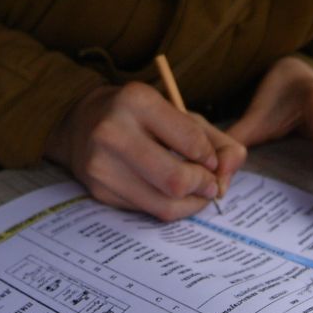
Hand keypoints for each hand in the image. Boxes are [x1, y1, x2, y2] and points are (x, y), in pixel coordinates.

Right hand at [46, 83, 246, 221]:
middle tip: (210, 183)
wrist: (81, 123)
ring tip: (196, 191)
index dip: (211, 157)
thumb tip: (230, 172)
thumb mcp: (177, 113)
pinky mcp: (98, 191)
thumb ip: (216, 140)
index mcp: (137, 101)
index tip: (211, 160)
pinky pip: (148, 210)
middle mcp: (113, 132)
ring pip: (164, 205)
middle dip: (204, 186)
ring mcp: (102, 165)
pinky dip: (169, 206)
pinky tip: (169, 193)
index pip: (192, 141)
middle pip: (176, 180)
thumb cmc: (140, 117)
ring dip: (191, 203)